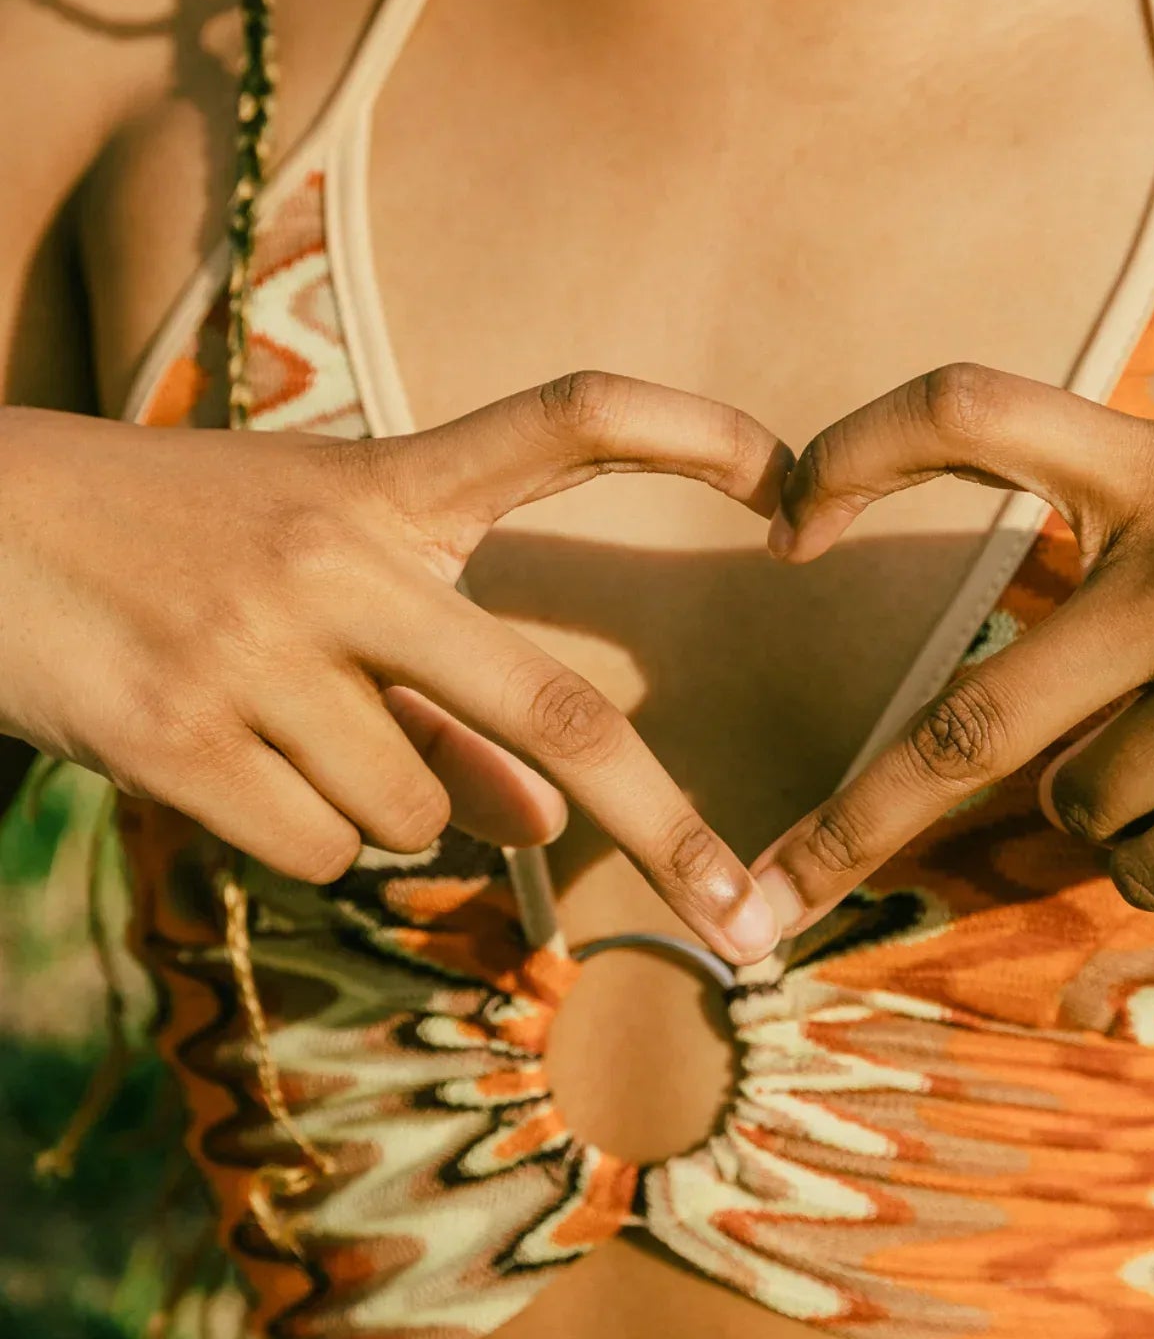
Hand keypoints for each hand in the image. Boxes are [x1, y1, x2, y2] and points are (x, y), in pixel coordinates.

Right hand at [0, 375, 790, 963]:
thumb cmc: (176, 552)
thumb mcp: (318, 580)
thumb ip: (438, 692)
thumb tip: (534, 823)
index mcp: (386, 483)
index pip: (563, 417)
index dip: (686, 432)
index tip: (792, 478)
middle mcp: (340, 557)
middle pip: (551, 706)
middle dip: (667, 825)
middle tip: (748, 920)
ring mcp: (258, 646)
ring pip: (415, 813)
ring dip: (381, 810)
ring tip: (273, 723)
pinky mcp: (178, 733)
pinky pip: (318, 852)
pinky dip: (296, 839)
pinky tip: (219, 760)